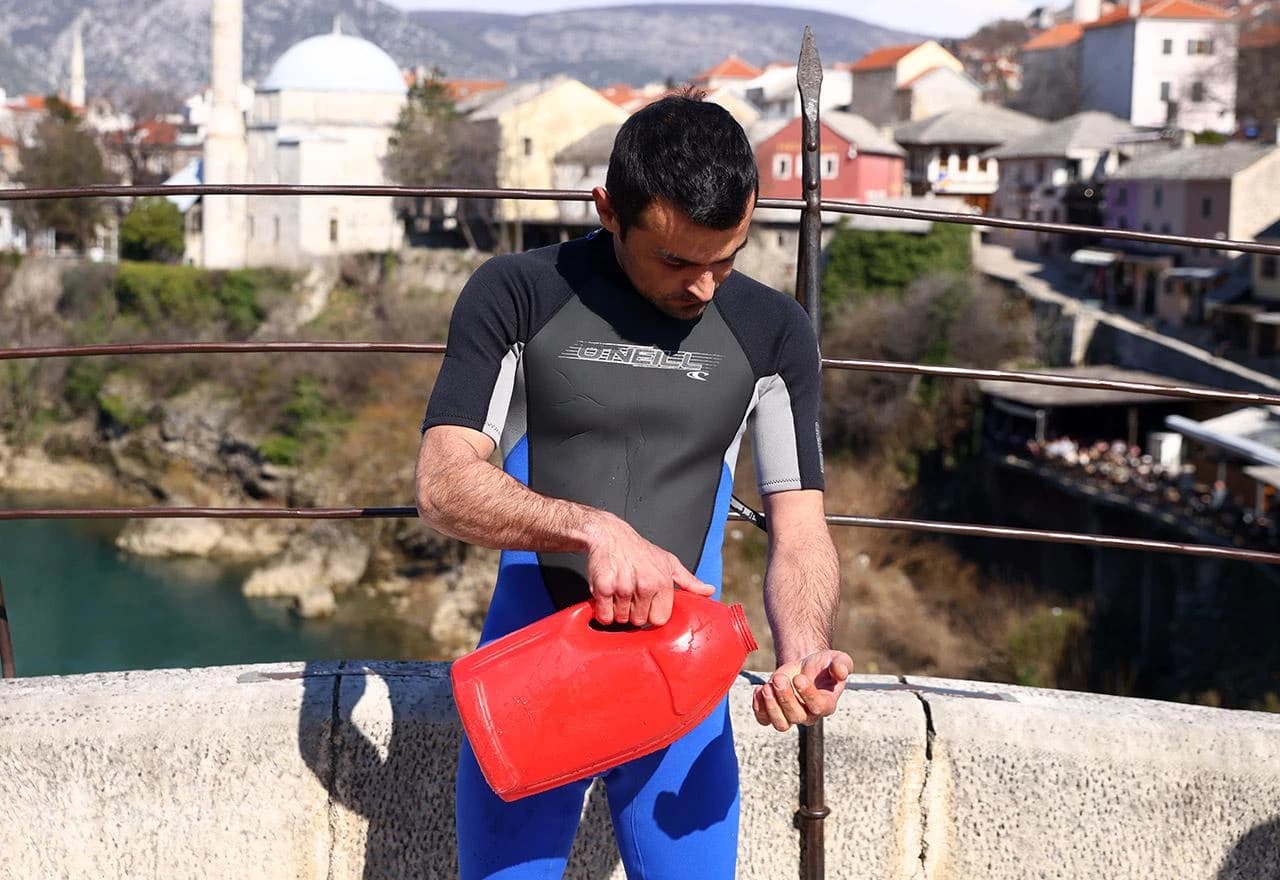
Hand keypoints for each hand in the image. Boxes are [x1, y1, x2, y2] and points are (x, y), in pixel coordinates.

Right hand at [583, 513, 713, 626]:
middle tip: (630, 596)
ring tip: (619, 593)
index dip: (652, 614)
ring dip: (617, 612)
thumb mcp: (669, 562)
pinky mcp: (603, 587)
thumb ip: (689, 580)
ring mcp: (623, 587)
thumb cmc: (639, 550)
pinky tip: (607, 597)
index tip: (647, 606)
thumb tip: (708, 590)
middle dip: (633, 613)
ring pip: (621, 619)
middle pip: (639, 621)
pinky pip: (604, 615)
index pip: (660, 619)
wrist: (610, 534)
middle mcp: (644, 585)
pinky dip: (603, 611)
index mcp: (662, 582)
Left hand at [752, 650, 852, 731]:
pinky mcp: (775, 712)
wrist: (806, 665)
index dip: (807, 694)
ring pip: (781, 724)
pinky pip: (764, 720)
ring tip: (766, 687)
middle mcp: (809, 714)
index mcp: (827, 703)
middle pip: (796, 717)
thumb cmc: (824, 665)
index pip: (818, 707)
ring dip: (771, 707)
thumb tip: (842, 672)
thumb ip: (842, 664)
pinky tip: (759, 689)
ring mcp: (791, 715)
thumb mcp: (837, 659)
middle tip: (779, 678)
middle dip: (785, 697)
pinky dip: (758, 708)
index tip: (798, 677)